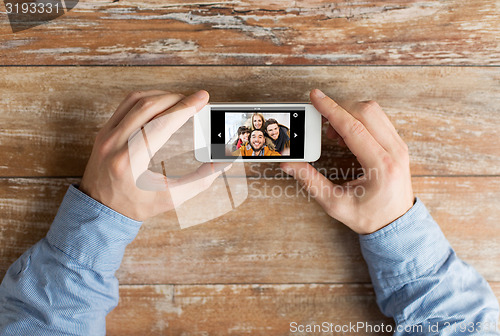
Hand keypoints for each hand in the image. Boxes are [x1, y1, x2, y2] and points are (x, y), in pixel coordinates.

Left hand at [80, 90, 226, 220]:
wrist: (99, 211)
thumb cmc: (134, 206)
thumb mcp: (170, 198)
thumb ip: (199, 180)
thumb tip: (222, 163)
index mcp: (129, 161)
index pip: (161, 123)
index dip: (185, 108)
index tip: (202, 98)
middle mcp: (114, 143)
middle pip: (148, 105)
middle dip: (176, 98)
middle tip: (196, 100)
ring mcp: (106, 135)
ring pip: (135, 100)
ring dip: (161, 95)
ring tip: (181, 100)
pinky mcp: (104, 131)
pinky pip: (126, 105)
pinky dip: (147, 99)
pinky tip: (161, 103)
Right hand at [281, 89, 413, 233]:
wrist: (397, 224)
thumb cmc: (370, 217)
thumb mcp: (335, 204)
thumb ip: (310, 181)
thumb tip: (289, 164)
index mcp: (381, 166)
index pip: (353, 127)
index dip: (331, 110)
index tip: (315, 97)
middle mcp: (394, 151)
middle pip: (366, 111)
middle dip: (339, 109)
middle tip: (321, 123)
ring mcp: (399, 146)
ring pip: (374, 111)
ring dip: (349, 113)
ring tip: (334, 134)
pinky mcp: (398, 144)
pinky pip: (378, 119)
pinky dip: (359, 119)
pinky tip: (347, 135)